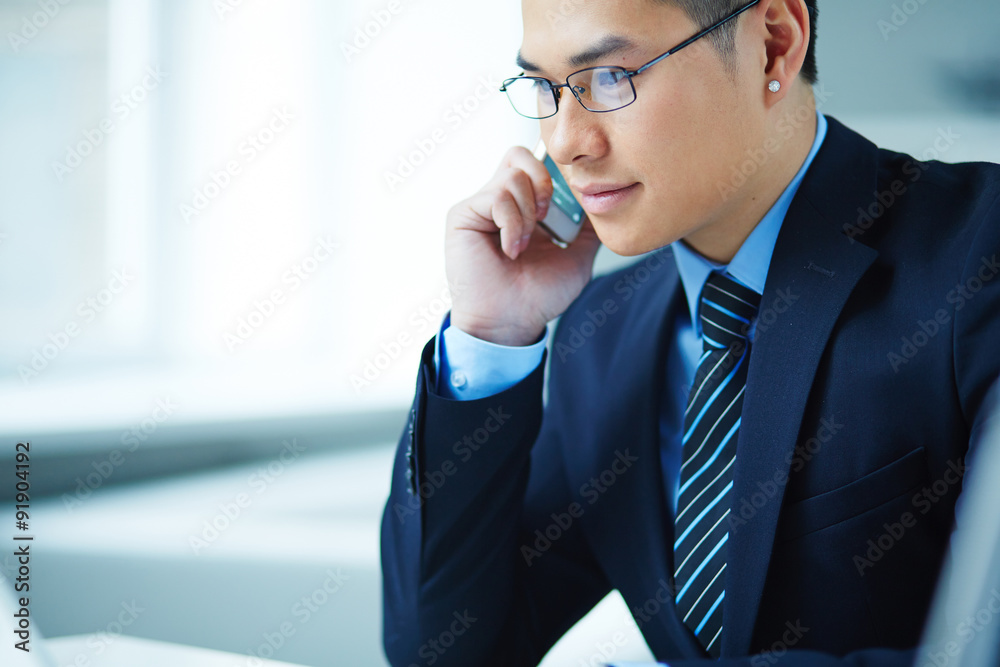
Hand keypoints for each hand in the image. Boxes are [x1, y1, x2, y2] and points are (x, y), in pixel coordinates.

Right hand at [444, 145, 601, 345]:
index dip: (554, 174)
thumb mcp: (577, 256)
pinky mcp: (463, 215)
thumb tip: (600, 200)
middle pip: (519, 154)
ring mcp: (479, 206)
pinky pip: (495, 197)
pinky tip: (511, 250)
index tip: (565, 204)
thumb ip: (588, 227)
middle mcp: (500, 201)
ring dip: (527, 213)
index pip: (535, 163)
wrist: (513, 322)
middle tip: (545, 217)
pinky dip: (512, 224)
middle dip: (543, 181)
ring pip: (512, 176)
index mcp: (524, 206)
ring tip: (524, 245)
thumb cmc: (539, 296)